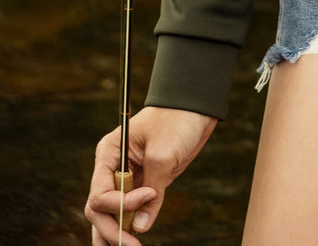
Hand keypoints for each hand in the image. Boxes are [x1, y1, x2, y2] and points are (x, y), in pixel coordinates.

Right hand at [85, 106, 216, 242]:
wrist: (196, 108)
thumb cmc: (176, 120)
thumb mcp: (164, 153)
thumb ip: (153, 190)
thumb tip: (140, 227)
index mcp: (109, 153)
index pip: (99, 192)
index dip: (119, 204)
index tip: (149, 195)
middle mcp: (111, 168)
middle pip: (99, 209)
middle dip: (112, 229)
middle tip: (131, 245)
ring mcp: (126, 179)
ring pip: (108, 215)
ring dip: (113, 235)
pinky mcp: (142, 186)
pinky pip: (128, 212)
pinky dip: (127, 228)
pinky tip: (132, 240)